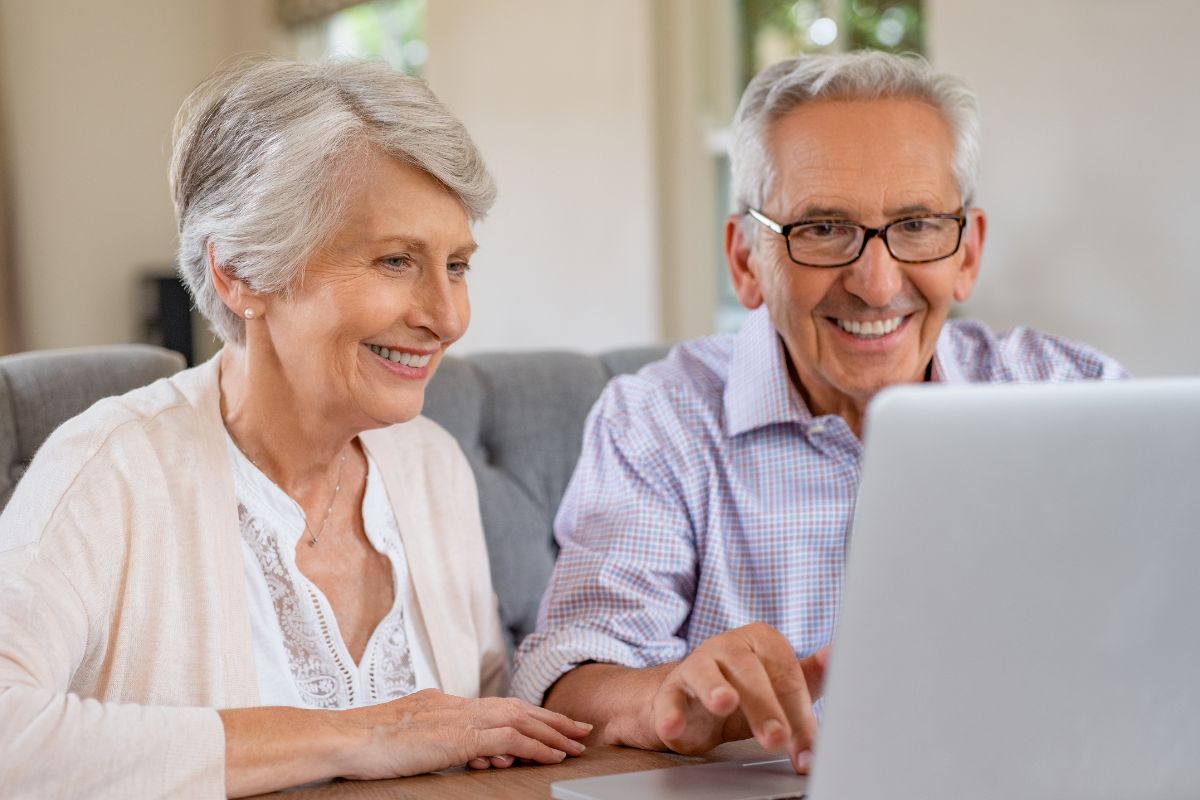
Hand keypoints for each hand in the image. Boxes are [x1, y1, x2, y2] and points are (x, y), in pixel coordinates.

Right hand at [337, 689, 591, 778]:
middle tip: (580, 728)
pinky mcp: (459, 736)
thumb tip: (455, 747)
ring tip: (576, 743)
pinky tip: (552, 755)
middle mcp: (458, 705)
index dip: (528, 714)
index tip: (551, 723)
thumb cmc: (367, 743)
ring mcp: (460, 718)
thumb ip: (436, 736)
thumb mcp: (409, 736)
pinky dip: (535, 745)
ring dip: (552, 732)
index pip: (498, 706)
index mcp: (447, 703)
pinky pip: (509, 740)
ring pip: (520, 720)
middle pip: (517, 708)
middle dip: (551, 719)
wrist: (346, 738)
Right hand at [651, 623, 827, 771]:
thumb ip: (809, 677)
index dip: (800, 714)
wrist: (693, 702)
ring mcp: (697, 664)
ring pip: (706, 674)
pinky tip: (673, 726)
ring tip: (724, 703)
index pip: (787, 674)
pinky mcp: (671, 689)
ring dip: (715, 689)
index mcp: (762, 640)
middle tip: (778, 738)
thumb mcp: (780, 687)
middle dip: (766, 707)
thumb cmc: (744, 691)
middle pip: (750, 672)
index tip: (809, 750)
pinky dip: (670, 713)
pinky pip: (669, 698)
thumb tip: (836, 658)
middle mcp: (728, 646)